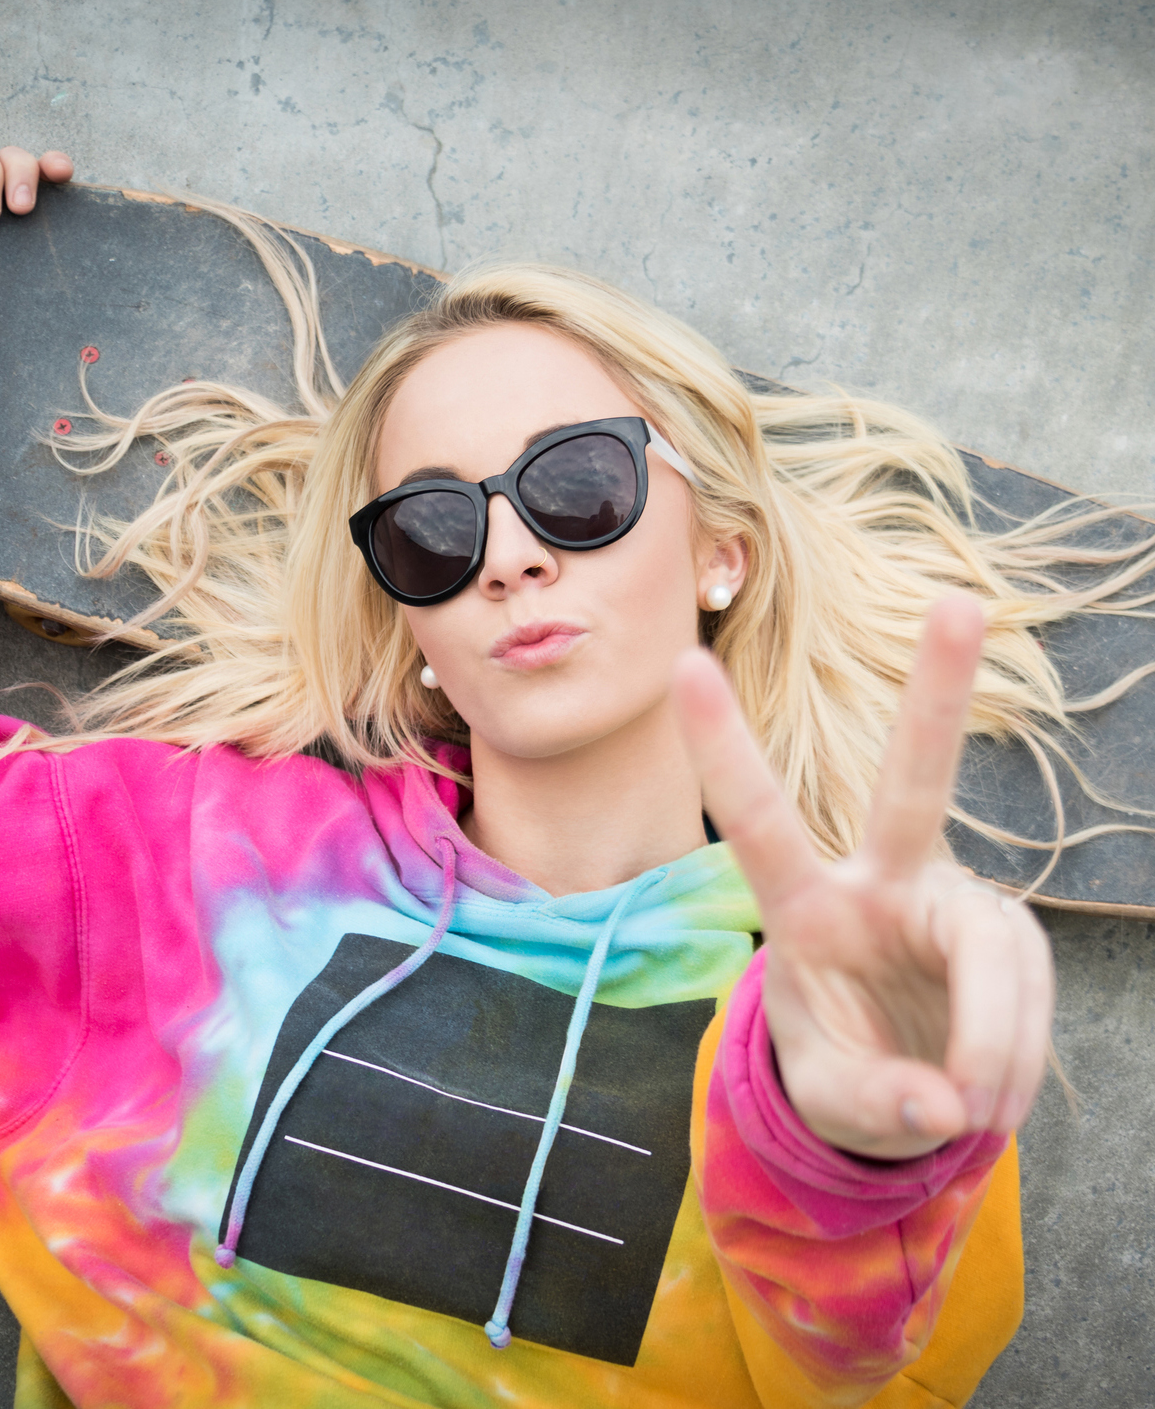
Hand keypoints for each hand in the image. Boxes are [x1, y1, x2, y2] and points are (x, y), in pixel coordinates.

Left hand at [673, 596, 1053, 1159]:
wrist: (898, 1087)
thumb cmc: (842, 1069)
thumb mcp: (831, 1101)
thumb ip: (875, 1104)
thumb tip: (945, 1107)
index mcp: (804, 909)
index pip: (758, 822)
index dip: (725, 748)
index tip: (687, 663)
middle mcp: (881, 883)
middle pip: (915, 788)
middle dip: (939, 699)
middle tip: (962, 605)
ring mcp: (952, 903)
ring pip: (998, 953)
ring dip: (995, 1043)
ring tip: (971, 1112)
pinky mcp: (1007, 937)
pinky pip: (1030, 996)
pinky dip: (1016, 1059)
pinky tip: (989, 1094)